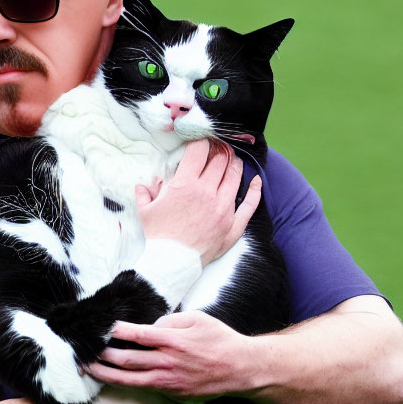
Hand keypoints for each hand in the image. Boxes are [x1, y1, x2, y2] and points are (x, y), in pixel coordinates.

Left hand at [87, 310, 249, 399]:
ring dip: (105, 374)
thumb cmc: (219, 339)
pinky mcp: (171, 393)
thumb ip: (171, 320)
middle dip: (101, 355)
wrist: (240, 369)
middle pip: (125, 360)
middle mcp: (167, 362)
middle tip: (83, 350)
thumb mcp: (198, 319)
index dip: (115, 331)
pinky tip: (112, 379)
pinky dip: (125, 383)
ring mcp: (168, 381)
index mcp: (172, 340)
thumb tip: (150, 325)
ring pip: (129, 379)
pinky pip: (143, 387)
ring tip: (87, 369)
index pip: (136, 334)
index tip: (101, 327)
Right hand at [136, 140, 261, 266]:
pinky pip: (250, 205)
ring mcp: (223, 208)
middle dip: (219, 150)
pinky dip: (255, 190)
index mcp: (185, 185)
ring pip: (235, 176)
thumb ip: (146, 191)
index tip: (200, 140)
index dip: (200, 141)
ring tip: (232, 160)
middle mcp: (207, 193)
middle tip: (217, 148)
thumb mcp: (146, 209)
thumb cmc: (159, 236)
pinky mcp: (233, 225)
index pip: (199, 151)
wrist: (172, 263)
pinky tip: (256, 181)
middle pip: (220, 160)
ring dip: (234, 164)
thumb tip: (146, 184)